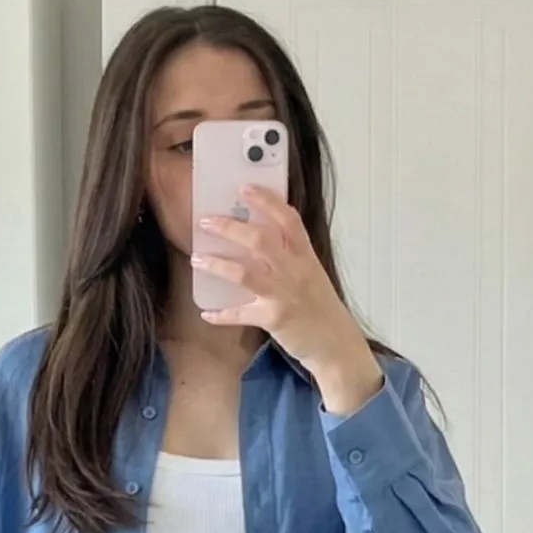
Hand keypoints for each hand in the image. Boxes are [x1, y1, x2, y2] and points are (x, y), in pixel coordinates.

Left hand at [191, 185, 383, 413]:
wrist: (335, 344)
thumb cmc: (321, 309)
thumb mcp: (312, 275)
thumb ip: (291, 257)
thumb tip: (260, 239)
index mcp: (305, 256)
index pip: (288, 220)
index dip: (266, 200)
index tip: (245, 188)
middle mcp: (294, 271)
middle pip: (259, 241)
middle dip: (230, 228)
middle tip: (206, 221)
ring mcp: (283, 295)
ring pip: (244, 274)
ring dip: (217, 265)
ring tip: (197, 258)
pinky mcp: (273, 319)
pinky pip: (241, 314)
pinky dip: (221, 314)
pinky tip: (206, 313)